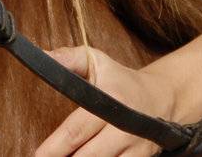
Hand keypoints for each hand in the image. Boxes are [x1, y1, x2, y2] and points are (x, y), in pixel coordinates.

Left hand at [32, 45, 184, 156]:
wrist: (162, 98)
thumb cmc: (121, 81)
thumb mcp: (98, 62)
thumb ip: (69, 59)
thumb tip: (42, 55)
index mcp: (111, 100)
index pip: (77, 130)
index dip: (55, 146)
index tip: (39, 154)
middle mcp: (124, 126)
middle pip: (87, 156)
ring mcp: (135, 147)